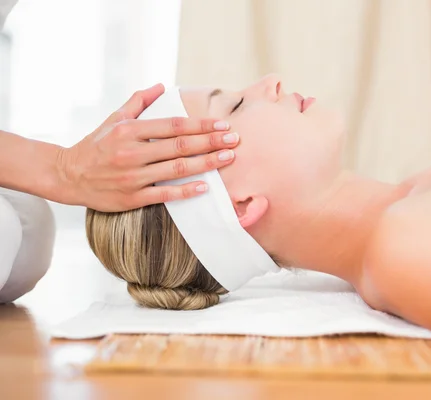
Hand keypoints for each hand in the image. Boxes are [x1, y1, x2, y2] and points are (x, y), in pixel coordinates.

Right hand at [56, 84, 238, 211]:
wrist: (68, 176)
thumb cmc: (96, 145)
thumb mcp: (114, 119)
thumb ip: (138, 102)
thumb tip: (161, 86)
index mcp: (129, 130)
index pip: (173, 126)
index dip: (200, 125)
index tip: (222, 124)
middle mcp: (132, 152)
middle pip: (180, 146)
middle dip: (210, 142)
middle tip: (234, 140)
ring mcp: (132, 176)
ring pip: (176, 169)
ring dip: (206, 164)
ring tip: (227, 158)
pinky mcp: (132, 197)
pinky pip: (164, 194)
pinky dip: (185, 190)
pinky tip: (204, 187)